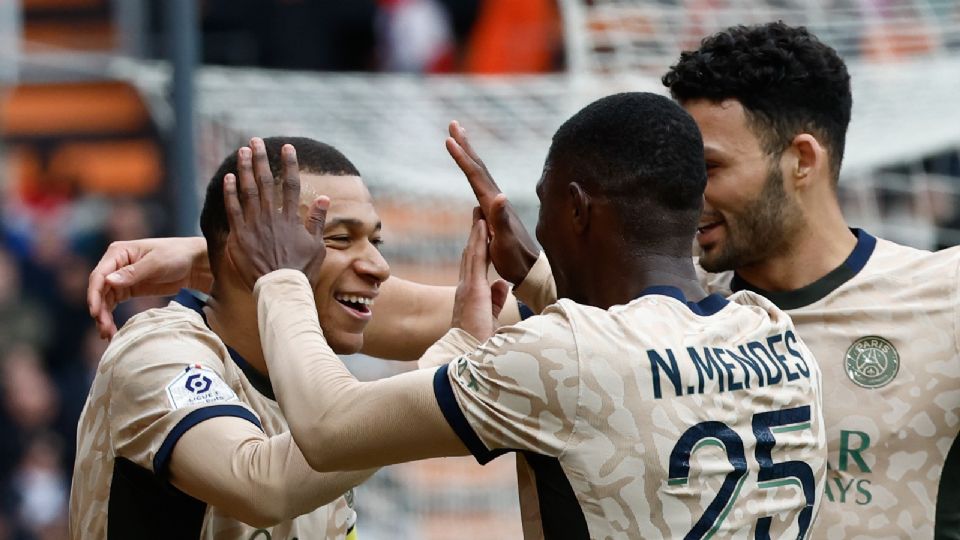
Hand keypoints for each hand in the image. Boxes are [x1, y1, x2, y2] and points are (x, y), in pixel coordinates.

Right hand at [88, 237, 210, 338]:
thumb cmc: (177, 255)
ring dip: (104, 317)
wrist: (195, 264)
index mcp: (118, 252)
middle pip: (99, 290)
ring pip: (104, 300)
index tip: (95, 313)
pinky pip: (114, 304)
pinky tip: (112, 330)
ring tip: (108, 335)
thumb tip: (108, 281)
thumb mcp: (156, 263)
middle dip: (99, 310)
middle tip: (104, 329)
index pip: (99, 275)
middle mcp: (115, 264)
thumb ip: (133, 273)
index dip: (94, 295)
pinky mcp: (128, 290)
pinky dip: (111, 316)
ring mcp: (120, 278)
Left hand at [223, 138, 328, 289]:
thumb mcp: (316, 246)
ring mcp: (254, 225)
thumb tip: (324, 198)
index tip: (286, 148)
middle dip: (261, 159)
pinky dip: (231, 192)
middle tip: (256, 141)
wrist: (280, 289)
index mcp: (292, 218)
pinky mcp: (240, 235)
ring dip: (245, 169)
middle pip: (266, 181)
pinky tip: (229, 177)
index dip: (290, 164)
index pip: (291, 184)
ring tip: (242, 151)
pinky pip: (233, 209)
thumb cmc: (301, 270)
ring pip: (248, 190)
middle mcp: (272, 217)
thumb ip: (317, 220)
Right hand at [445, 120, 538, 283]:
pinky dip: (473, 172)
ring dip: (469, 154)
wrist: (529, 268)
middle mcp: (495, 199)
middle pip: (478, 166)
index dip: (462, 157)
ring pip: (479, 173)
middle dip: (465, 144)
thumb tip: (499, 195)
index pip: (475, 175)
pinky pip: (480, 184)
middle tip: (453, 123)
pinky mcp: (495, 210)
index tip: (448, 139)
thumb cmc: (515, 258)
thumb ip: (502, 219)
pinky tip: (471, 173)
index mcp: (494, 203)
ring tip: (459, 139)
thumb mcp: (506, 241)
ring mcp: (496, 203)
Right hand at [451, 211, 510, 341]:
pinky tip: (482, 225)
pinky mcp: (473, 288)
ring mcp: (467, 287)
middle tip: (478, 214)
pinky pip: (476, 258)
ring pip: (472, 252)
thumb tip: (502, 284)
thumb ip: (496, 299)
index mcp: (471, 295)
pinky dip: (479, 240)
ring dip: (477, 232)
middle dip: (476, 234)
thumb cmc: (478, 343)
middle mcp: (466, 288)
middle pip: (471, 254)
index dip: (479, 248)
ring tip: (480, 213)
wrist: (467, 355)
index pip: (476, 267)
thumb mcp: (491, 316)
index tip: (482, 232)